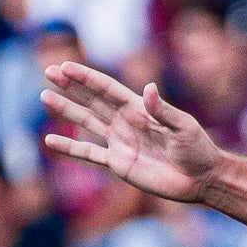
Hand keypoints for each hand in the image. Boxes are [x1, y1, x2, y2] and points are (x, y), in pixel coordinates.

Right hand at [42, 62, 224, 203]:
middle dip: (71, 87)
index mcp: (140, 109)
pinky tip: (50, 140)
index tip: (66, 67)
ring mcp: (120, 142)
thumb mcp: (184, 127)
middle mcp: (126, 123)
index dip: (87, 78)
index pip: (108, 89)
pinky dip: (71, 148)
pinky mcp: (119, 163)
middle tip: (48, 72)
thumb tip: (148, 88)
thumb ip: (163, 110)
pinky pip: (90, 154)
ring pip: (87, 122)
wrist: (201, 179)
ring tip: (46, 97)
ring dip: (66, 110)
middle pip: (92, 100)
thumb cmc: (198, 149)